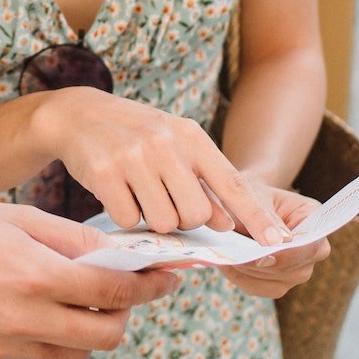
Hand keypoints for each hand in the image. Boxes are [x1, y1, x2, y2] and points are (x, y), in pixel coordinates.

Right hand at [0, 196, 183, 358]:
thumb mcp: (17, 219)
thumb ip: (73, 240)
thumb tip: (123, 254)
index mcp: (36, 275)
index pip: (116, 290)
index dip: (152, 284)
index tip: (171, 277)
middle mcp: (23, 319)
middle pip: (105, 336)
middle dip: (126, 315)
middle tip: (126, 292)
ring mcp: (1, 346)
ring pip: (70, 352)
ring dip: (83, 328)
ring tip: (67, 294)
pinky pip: (28, 353)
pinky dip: (36, 333)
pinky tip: (10, 302)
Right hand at [33, 88, 292, 242]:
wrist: (79, 115)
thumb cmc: (136, 136)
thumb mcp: (176, 147)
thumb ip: (204, 183)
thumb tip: (227, 224)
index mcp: (192, 137)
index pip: (233, 185)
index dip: (256, 218)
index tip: (279, 243)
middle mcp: (166, 144)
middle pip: (196, 215)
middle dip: (185, 221)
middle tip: (166, 202)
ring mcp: (134, 157)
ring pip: (163, 222)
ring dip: (153, 220)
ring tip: (140, 194)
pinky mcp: (104, 172)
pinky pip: (128, 220)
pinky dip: (125, 216)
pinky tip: (118, 193)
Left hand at [218, 184, 329, 299]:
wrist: (243, 202)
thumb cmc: (251, 195)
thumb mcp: (254, 196)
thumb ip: (264, 217)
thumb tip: (277, 243)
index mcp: (314, 221)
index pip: (309, 245)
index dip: (286, 254)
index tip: (260, 256)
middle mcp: (314, 251)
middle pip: (291, 270)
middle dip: (259, 264)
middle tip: (230, 255)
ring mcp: (298, 271)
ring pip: (273, 282)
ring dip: (246, 270)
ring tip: (222, 255)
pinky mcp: (278, 284)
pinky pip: (257, 288)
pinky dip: (238, 277)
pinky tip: (225, 263)